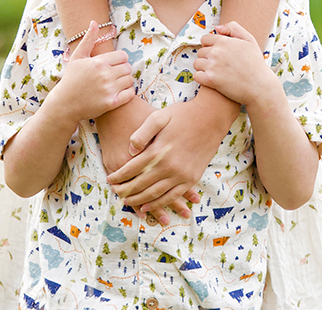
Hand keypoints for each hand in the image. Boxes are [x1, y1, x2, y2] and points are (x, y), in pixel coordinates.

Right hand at [57, 21, 134, 121]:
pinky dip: (127, 93)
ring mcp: (109, 89)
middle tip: (114, 75)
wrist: (65, 104)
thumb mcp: (77, 57)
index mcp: (98, 62)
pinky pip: (130, 94)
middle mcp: (105, 75)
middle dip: (122, 70)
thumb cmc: (71, 79)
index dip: (119, 60)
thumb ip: (88, 39)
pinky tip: (119, 92)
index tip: (113, 65)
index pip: (123, 56)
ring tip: (116, 83)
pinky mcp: (112, 103)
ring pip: (130, 80)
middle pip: (128, 67)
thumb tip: (94, 22)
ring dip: (125, 81)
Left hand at [106, 90, 238, 211]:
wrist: (211, 118)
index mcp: (158, 151)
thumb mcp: (159, 117)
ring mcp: (182, 175)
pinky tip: (148, 206)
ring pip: (155, 194)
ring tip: (127, 201)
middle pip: (142, 184)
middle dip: (126, 190)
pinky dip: (158, 204)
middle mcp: (169, 166)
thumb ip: (142, 133)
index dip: (119, 176)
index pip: (133, 168)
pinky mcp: (191, 178)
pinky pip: (172, 196)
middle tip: (115, 192)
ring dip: (139, 200)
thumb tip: (129, 150)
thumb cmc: (183, 114)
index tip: (110, 180)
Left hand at [193, 21, 272, 105]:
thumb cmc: (256, 63)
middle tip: (218, 64)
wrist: (259, 86)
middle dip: (207, 57)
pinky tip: (210, 80)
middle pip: (200, 51)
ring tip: (215, 72)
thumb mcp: (249, 40)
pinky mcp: (210, 80)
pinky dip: (201, 78)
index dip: (210, 46)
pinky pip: (196, 76)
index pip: (205, 39)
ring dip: (203, 67)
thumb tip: (216, 28)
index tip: (217, 53)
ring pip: (197, 63)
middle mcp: (216, 52)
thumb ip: (233, 28)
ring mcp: (212, 66)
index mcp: (223, 41)